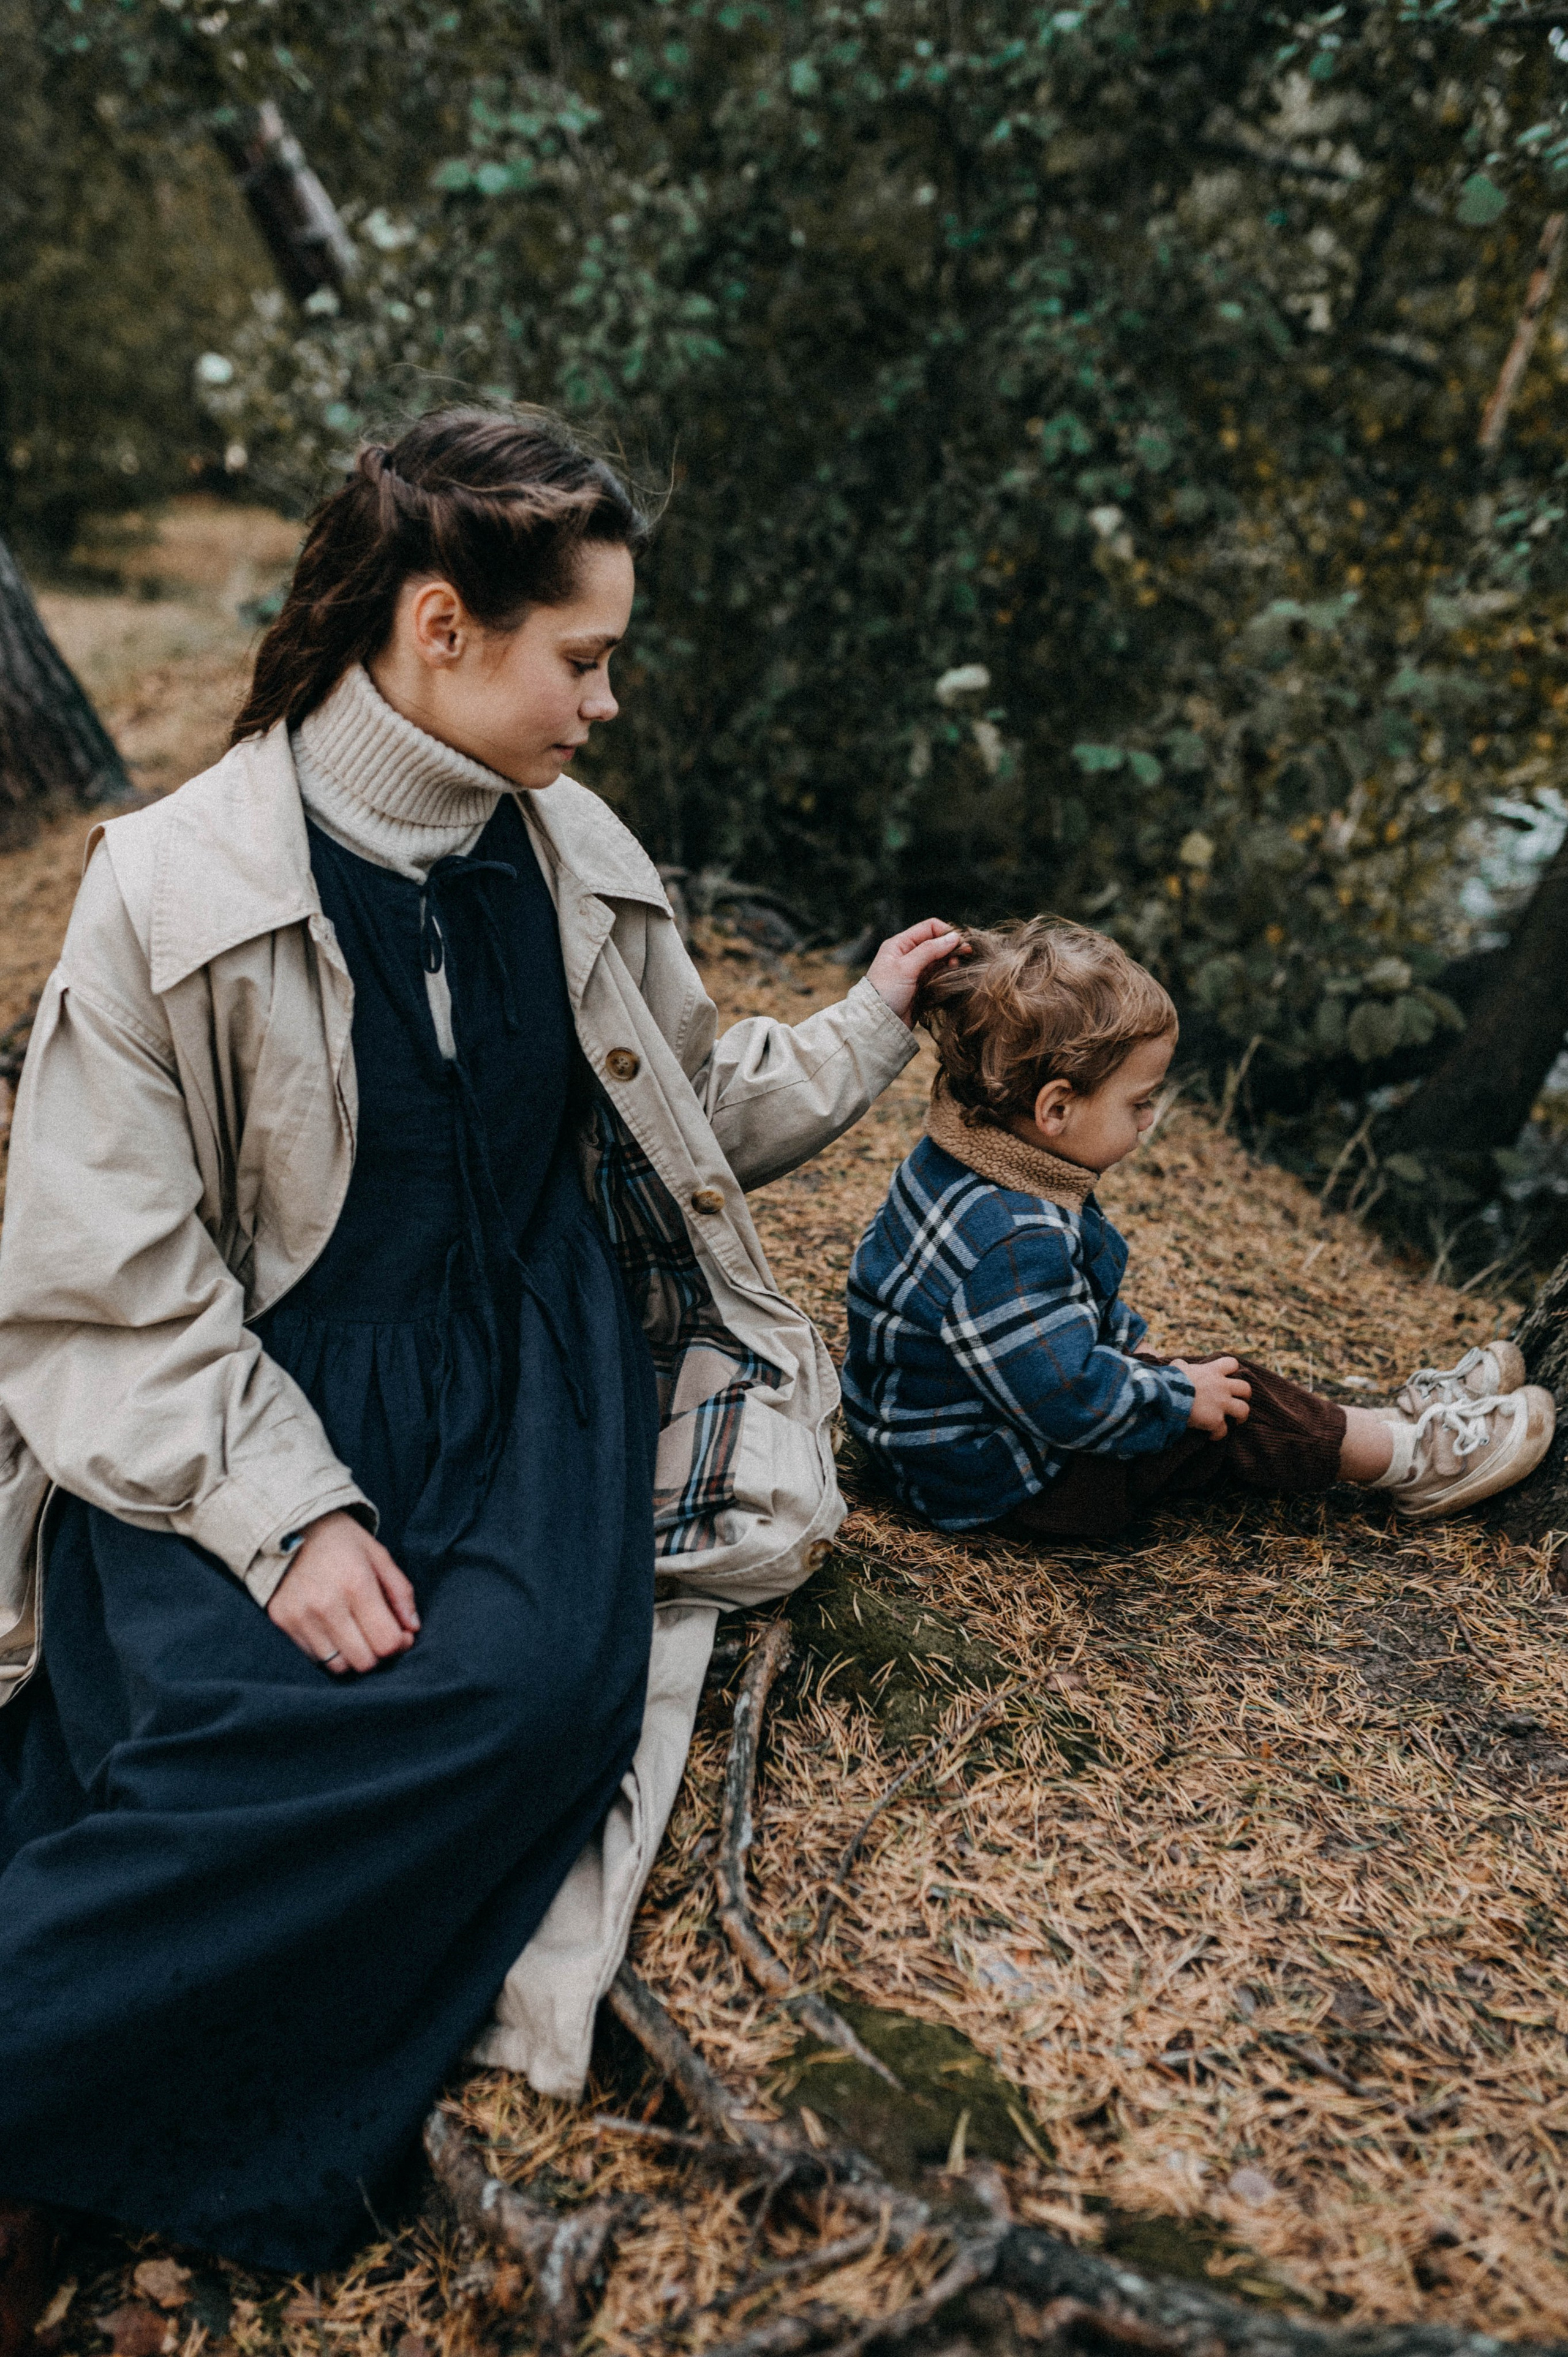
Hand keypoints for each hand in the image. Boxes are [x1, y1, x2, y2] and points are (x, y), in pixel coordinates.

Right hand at [266, 1511, 419, 1673]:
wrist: (288, 1525)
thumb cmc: (341, 1540)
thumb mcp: (379, 1555)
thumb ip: (400, 1592)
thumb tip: (413, 1628)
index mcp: (357, 1584)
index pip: (386, 1642)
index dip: (401, 1644)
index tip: (403, 1634)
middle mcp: (326, 1605)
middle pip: (364, 1661)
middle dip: (379, 1653)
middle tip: (380, 1635)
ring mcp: (301, 1616)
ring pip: (338, 1666)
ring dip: (354, 1657)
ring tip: (357, 1634)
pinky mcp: (283, 1622)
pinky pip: (314, 1657)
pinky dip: (331, 1651)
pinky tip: (335, 1631)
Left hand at [865, 918, 968, 1024]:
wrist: (879, 1022)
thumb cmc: (885, 991)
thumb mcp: (906, 967)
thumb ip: (930, 950)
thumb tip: (954, 937)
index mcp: (900, 944)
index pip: (929, 928)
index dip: (946, 932)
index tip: (960, 943)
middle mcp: (908, 954)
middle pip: (937, 943)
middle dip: (951, 948)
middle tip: (964, 955)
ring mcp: (916, 971)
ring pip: (940, 960)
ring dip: (950, 962)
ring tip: (955, 968)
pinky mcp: (922, 986)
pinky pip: (939, 975)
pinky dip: (947, 975)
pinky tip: (951, 979)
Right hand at [1173, 1355, 1251, 1438]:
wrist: (1168, 1396)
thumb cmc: (1170, 1381)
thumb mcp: (1177, 1368)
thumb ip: (1182, 1366)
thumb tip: (1178, 1365)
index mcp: (1212, 1371)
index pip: (1231, 1364)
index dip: (1231, 1370)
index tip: (1226, 1377)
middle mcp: (1221, 1386)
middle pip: (1245, 1388)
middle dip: (1244, 1396)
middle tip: (1238, 1401)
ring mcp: (1221, 1404)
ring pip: (1244, 1410)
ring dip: (1241, 1416)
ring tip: (1234, 1421)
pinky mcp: (1216, 1420)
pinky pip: (1223, 1431)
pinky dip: (1218, 1434)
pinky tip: (1211, 1435)